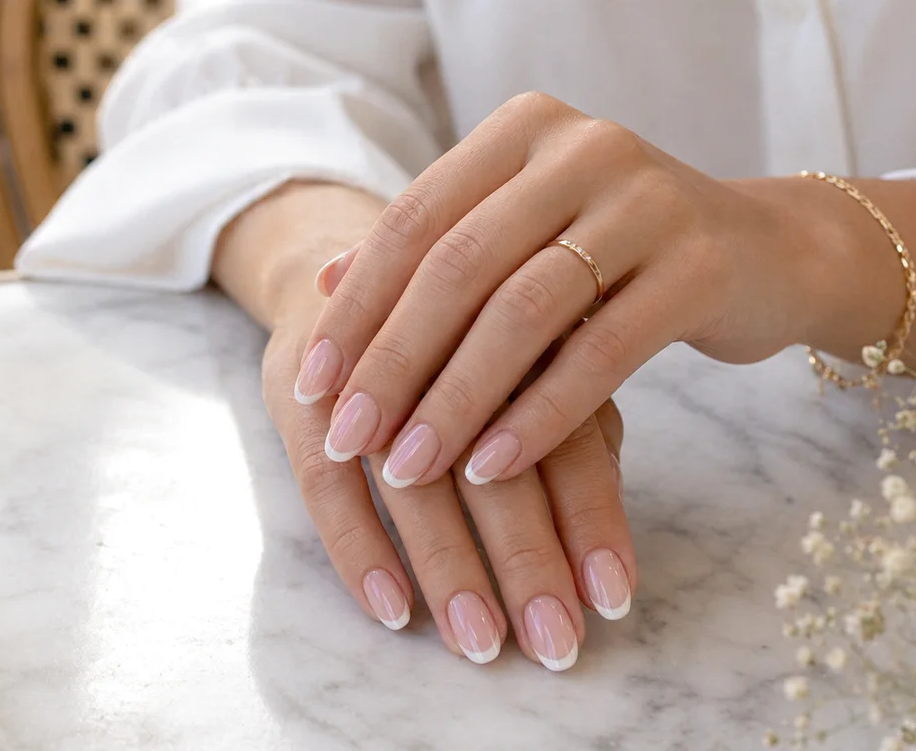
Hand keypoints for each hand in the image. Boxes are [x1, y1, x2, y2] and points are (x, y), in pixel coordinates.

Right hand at [258, 253, 635, 671]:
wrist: (349, 269)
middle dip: (528, 561)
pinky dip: (359, 548)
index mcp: (523, 333)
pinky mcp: (301, 392)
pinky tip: (390, 608)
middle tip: (556, 645)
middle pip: (493, 464)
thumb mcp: (534, 360)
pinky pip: (326, 483)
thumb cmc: (467, 331)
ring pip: (412, 478)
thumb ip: (577, 426)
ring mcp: (367, 369)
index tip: (613, 598)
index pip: (568, 436)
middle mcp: (449, 346)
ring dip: (449, 566)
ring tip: (480, 643)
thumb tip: (604, 526)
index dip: (591, 519)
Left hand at [296, 91, 826, 484]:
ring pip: (524, 311)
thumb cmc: (622, 252)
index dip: (358, 308)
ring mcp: (647, 201)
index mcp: (524, 131)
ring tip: (408, 469)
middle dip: (393, 362)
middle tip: (348, 439)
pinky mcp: (700, 265)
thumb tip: (323, 285)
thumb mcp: (524, 236)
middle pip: (459, 265)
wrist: (767, 251)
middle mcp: (582, 148)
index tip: (312, 386)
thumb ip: (435, 250)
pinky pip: (601, 353)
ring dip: (455, 400)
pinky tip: (491, 469)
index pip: (415, 220)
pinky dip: (538, 416)